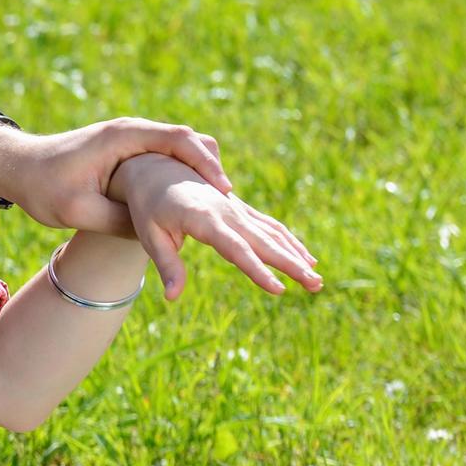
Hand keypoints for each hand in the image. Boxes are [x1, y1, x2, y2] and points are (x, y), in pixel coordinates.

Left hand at [0, 118, 232, 234]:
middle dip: (211, 167)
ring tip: (220, 202)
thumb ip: (116, 220)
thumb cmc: (39, 187)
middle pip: (186, 140)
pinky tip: (192, 199)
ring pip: (177, 147)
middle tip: (231, 198)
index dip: (205, 163)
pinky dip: (181, 172)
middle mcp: (129, 131)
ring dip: (199, 170)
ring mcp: (128, 138)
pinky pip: (163, 156)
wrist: (13, 166)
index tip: (223, 189)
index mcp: (121, 136)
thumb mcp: (76, 210)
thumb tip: (155, 235)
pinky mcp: (124, 150)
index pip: (178, 139)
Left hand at [108, 153, 321, 299]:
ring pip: (273, 234)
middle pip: (264, 243)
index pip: (236, 250)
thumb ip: (167, 265)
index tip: (278, 290)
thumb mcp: (150, 236)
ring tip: (317, 280)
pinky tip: (306, 258)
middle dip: (291, 265)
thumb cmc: (149, 207)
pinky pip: (270, 226)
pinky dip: (290, 242)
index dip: (258, 270)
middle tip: (315, 285)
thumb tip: (171, 297)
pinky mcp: (241, 209)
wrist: (155, 169)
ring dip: (297, 256)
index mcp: (204, 219)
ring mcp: (237, 209)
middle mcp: (226, 212)